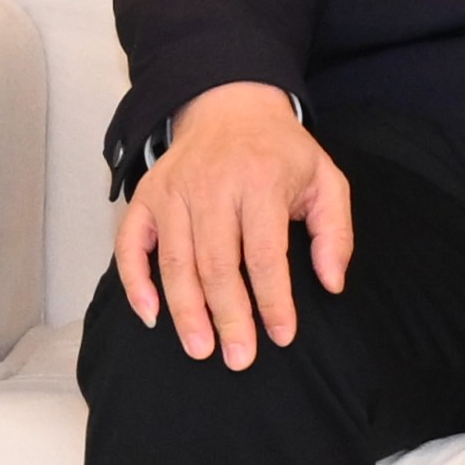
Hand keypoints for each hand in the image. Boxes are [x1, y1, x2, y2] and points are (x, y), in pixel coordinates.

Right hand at [111, 82, 347, 364]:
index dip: (272, 300)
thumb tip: (332, 283)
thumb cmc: (281, 153)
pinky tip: (151, 315)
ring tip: (200, 348)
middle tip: (239, 358)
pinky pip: (131, 244)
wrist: (229, 107)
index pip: (265, 254)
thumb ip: (334, 232)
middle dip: (229, 316)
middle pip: (217, 264)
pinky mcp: (145, 196)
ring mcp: (173, 191)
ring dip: (186, 311)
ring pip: (176, 261)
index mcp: (262, 181)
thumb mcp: (325, 180)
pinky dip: (135, 282)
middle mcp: (213, 185)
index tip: (281, 335)